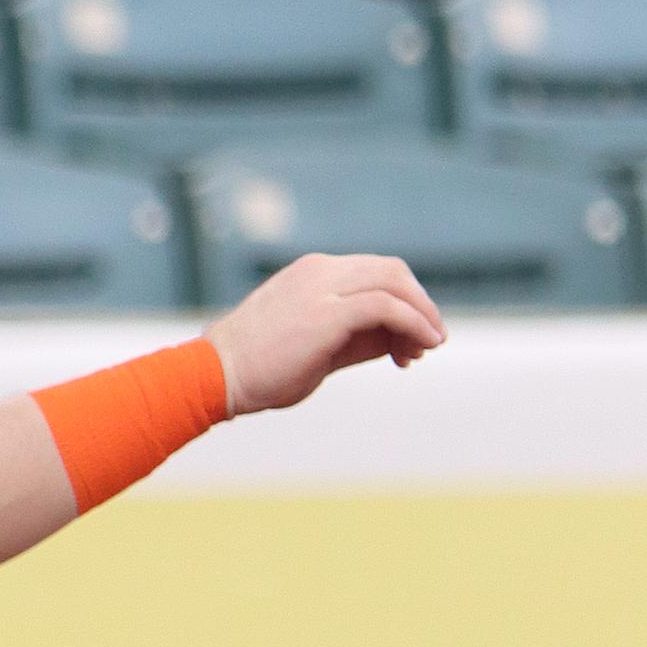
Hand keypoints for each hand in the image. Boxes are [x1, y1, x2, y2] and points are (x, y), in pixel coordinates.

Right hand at [204, 253, 446, 417]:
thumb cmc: (258, 369)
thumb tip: (398, 341)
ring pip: (395, 282)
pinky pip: (388, 307)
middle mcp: (319, 271)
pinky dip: (413, 324)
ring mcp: (323, 288)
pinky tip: (419, 347)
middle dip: (420, 303)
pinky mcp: (328, 312)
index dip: (403, 301)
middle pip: (392, 270)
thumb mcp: (314, 345)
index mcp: (311, 273)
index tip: (408, 341)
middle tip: (430, 340)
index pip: (375, 272)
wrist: (216, 376)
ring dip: (423, 314)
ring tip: (430, 346)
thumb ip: (354, 336)